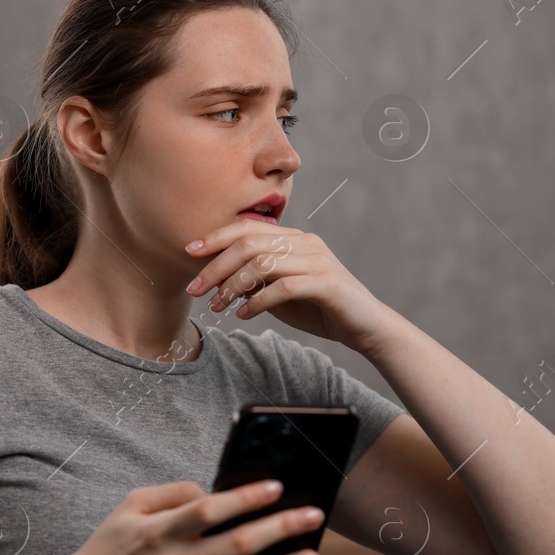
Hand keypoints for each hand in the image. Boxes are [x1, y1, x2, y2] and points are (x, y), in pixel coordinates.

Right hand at [49, 479, 324, 554]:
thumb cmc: (109, 547)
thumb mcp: (131, 506)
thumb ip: (175, 493)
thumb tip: (216, 492)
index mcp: (158, 532)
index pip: (210, 511)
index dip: (246, 498)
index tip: (276, 486)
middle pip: (239, 545)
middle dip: (282, 527)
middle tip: (313, 515)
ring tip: (311, 554)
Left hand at [184, 220, 393, 352]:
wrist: (366, 327)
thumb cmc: (321, 309)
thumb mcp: (281, 293)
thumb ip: (257, 282)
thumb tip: (220, 280)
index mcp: (294, 238)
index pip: (248, 228)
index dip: (215, 237)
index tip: (188, 252)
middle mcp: (306, 242)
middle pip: (250, 243)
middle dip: (216, 266)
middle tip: (196, 289)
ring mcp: (318, 261)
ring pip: (263, 263)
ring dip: (233, 286)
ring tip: (217, 306)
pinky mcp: (327, 283)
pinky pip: (283, 287)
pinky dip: (258, 301)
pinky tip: (245, 315)